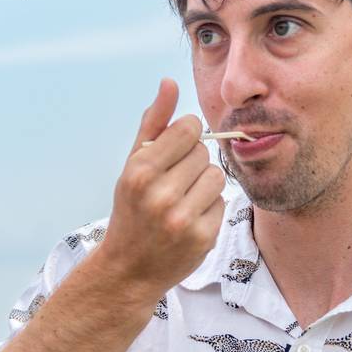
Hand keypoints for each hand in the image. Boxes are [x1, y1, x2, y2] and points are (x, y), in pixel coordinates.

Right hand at [97, 79, 226, 299]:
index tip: (176, 151)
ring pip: (218, 177)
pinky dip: (209, 209)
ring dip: (205, 185)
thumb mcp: (133, 164)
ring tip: (184, 200)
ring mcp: (183, 219)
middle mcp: (160, 195)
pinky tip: (190, 220)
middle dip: (193, 163)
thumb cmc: (131, 210)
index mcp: (140, 171)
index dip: (187, 136)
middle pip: (205, 152)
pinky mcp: (202, 238)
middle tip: (175, 182)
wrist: (128, 269)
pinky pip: (222, 203)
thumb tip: (170, 82)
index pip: (189, 129)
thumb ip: (154, 122)